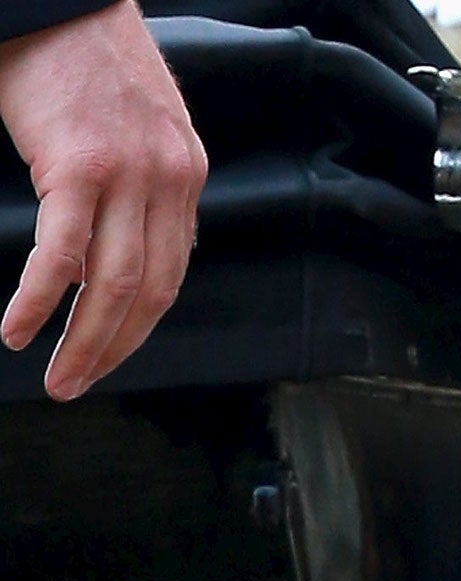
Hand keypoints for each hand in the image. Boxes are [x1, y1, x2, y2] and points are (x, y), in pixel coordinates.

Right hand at [0, 0, 206, 399]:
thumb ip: (141, 192)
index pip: (170, 275)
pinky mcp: (78, 167)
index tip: (111, 356)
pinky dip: (39, 303)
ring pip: (112, 288)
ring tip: (56, 377)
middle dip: (112, 352)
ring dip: (82, 344)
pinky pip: (62, 257)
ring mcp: (127, 175)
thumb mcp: (138, 128)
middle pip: (147, 295)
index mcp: (185, 175)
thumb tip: (115, 258)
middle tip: (77, 385)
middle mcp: (167, 180)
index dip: (139, 327)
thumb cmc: (84, 58)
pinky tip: (18, 331)